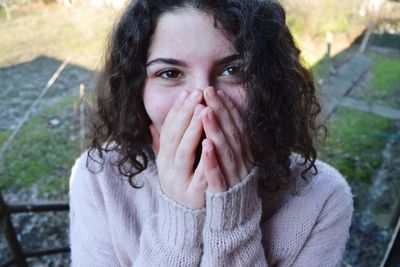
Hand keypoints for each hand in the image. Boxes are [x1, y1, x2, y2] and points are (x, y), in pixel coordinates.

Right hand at [150, 90, 206, 208]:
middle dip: (186, 114)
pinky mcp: (194, 196)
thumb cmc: (184, 186)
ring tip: (202, 110)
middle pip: (175, 138)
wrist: (187, 221)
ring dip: (192, 131)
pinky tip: (209, 144)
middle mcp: (169, 169)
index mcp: (165, 160)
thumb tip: (152, 126)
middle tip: (197, 94)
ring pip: (184, 153)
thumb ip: (163, 146)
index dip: (177, 111)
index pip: (169, 131)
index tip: (187, 92)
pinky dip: (203, 160)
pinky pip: (199, 176)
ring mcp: (180, 182)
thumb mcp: (171, 165)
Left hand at [201, 87, 251, 192]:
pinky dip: (212, 161)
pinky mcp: (225, 192)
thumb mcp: (230, 158)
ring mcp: (234, 176)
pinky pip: (218, 176)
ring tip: (205, 111)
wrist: (236, 216)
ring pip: (226, 150)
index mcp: (243, 152)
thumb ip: (225, 139)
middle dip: (220, 111)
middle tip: (208, 91)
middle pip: (231, 133)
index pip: (235, 126)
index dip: (226, 108)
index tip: (215, 91)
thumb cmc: (230, 181)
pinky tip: (205, 146)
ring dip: (216, 130)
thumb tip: (212, 114)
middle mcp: (241, 161)